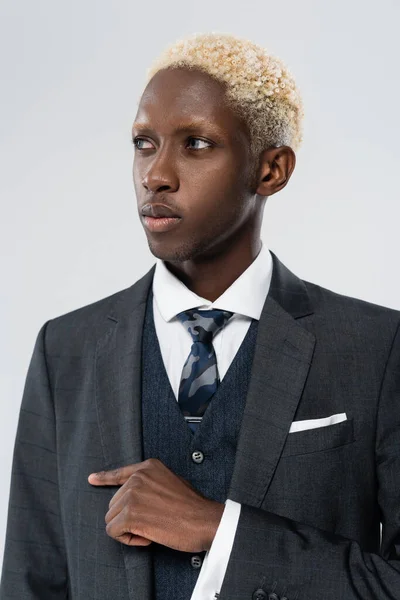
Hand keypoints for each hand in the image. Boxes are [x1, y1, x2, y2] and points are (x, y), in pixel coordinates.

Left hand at [88, 458, 223, 551]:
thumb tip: (136, 497)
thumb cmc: (193, 507)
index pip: (120, 473)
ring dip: (128, 530)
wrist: (204, 520)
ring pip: (112, 518)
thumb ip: (151, 484)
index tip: (92, 479)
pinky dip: (128, 540)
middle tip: (152, 523)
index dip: (105, 478)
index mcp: (148, 467)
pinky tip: (147, 537)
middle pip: (114, 503)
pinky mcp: (131, 514)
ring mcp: (133, 494)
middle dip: (128, 518)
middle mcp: (138, 477)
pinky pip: (114, 531)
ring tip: (152, 529)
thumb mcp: (171, 482)